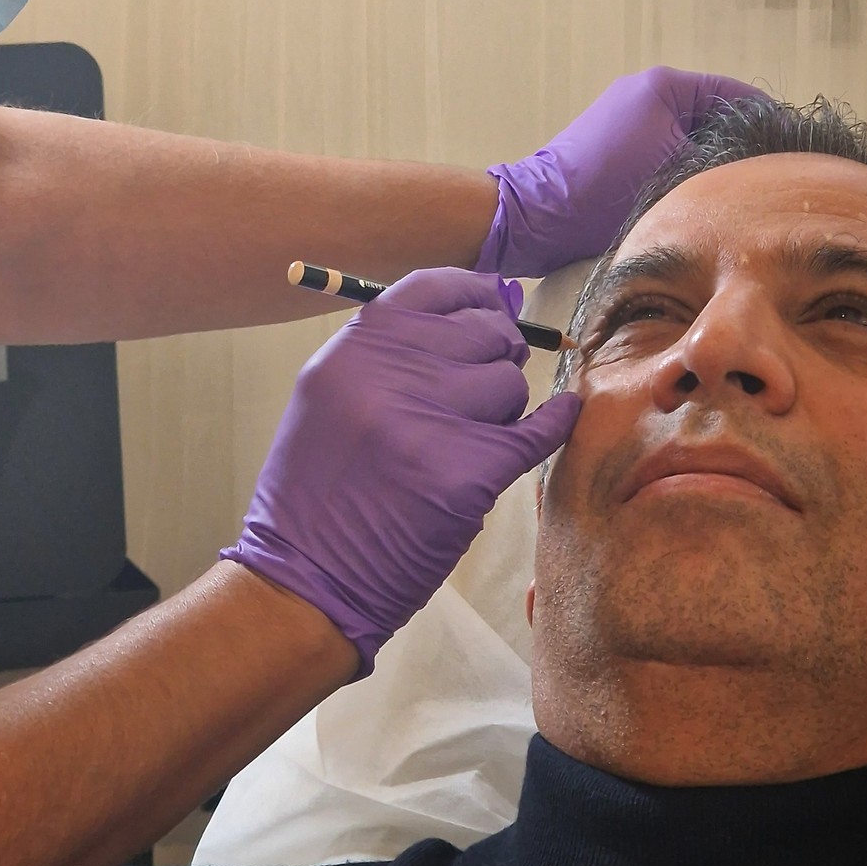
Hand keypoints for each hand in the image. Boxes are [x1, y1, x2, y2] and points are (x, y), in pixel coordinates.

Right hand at [221, 268, 578, 673]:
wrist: (306, 578)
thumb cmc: (319, 489)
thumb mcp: (333, 395)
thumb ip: (398, 350)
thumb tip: (488, 305)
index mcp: (354, 347)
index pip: (435, 287)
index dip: (475, 295)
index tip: (491, 307)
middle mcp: (389, 372)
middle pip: (483, 333)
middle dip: (495, 355)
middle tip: (483, 387)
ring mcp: (429, 420)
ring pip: (509, 384)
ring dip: (503, 408)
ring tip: (472, 438)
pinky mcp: (467, 473)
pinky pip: (536, 432)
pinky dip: (553, 424)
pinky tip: (560, 418)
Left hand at [475, 65, 767, 276]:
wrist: (539, 216)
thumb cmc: (605, 190)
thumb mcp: (675, 172)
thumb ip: (721, 161)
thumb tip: (759, 164)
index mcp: (664, 86)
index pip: (736, 94)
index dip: (770, 120)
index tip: (798, 147)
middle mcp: (647, 92)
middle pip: (715, 114)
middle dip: (743, 142)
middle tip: (777, 175)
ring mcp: (630, 115)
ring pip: (692, 135)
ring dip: (715, 158)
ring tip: (748, 188)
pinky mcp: (618, 142)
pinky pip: (668, 148)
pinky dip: (688, 165)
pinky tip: (708, 195)